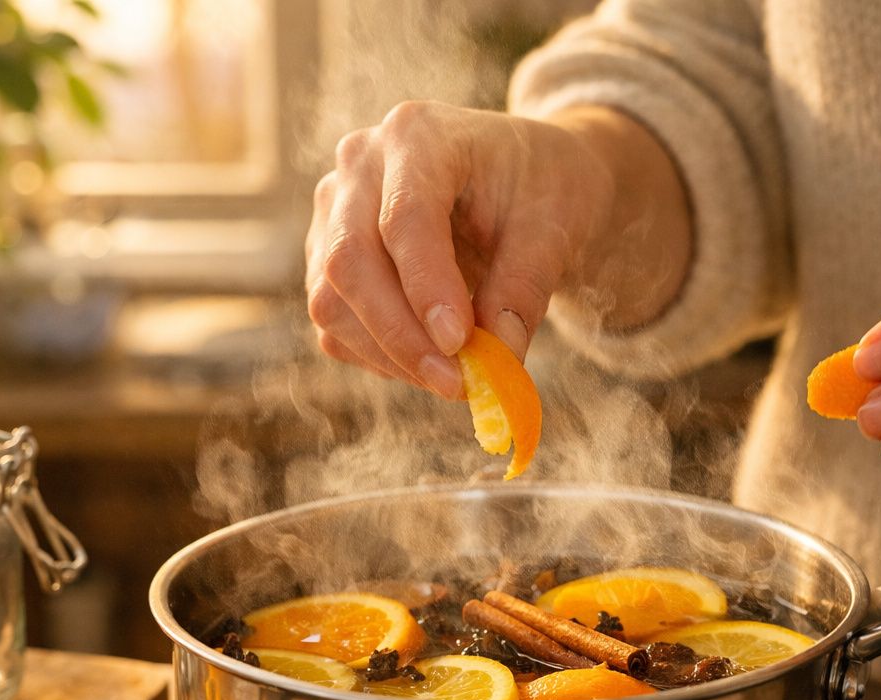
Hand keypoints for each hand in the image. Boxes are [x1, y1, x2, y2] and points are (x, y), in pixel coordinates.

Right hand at [305, 102, 688, 397]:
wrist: (520, 180)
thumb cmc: (538, 189)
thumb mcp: (554, 227)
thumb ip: (526, 286)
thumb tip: (500, 356)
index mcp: (417, 134)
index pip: (404, 217)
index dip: (427, 287)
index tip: (461, 344)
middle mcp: (359, 165)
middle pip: (351, 260)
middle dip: (401, 335)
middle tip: (456, 384)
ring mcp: (333, 213)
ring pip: (331, 300)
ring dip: (389, 354)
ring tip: (454, 378)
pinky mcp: (327, 259)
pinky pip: (336, 324)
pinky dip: (379, 356)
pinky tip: (430, 361)